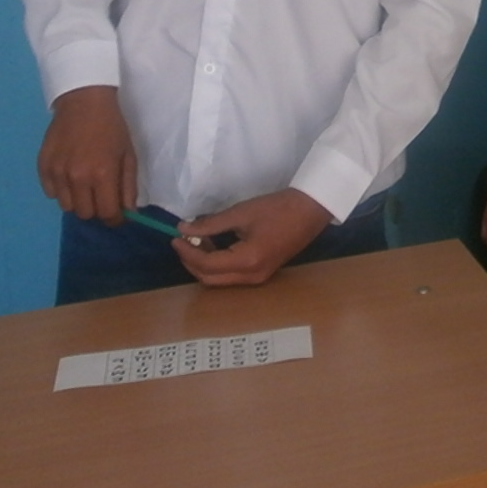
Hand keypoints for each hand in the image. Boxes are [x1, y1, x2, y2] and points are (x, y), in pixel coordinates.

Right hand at [37, 86, 136, 223]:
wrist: (83, 102)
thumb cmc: (111, 127)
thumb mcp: (128, 154)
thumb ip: (128, 186)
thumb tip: (128, 212)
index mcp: (103, 174)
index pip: (106, 213)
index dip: (114, 219)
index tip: (117, 215)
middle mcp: (78, 177)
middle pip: (85, 214)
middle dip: (96, 209)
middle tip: (100, 195)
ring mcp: (57, 173)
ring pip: (66, 206)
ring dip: (77, 200)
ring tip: (84, 182)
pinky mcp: (42, 167)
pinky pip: (51, 193)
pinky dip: (61, 190)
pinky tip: (69, 174)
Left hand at [175, 189, 331, 286]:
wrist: (311, 209)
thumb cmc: (278, 208)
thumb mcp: (242, 213)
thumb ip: (211, 223)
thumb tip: (184, 228)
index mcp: (247, 261)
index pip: (206, 264)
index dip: (187, 251)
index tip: (175, 236)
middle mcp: (252, 276)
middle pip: (210, 278)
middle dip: (192, 261)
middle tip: (183, 241)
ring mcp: (258, 277)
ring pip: (220, 279)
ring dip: (204, 263)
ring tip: (198, 239)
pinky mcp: (262, 273)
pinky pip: (232, 275)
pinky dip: (218, 263)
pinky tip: (216, 244)